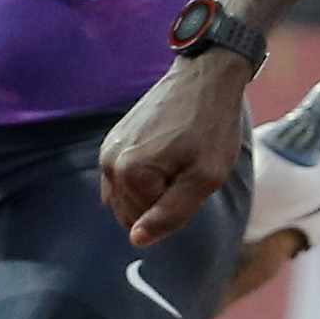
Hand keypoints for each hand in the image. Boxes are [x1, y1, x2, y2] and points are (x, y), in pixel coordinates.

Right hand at [99, 51, 250, 247]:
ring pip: (125, 197)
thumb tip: (136, 240)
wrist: (205, 78)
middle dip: (159, 202)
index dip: (175, 208)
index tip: (192, 180)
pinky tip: (167, 154)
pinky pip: (123, 178)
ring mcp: (108, 149)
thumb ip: (171, 213)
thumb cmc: (211, 128)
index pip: (144, 223)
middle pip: (129, 212)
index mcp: (129, 174)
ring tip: (178, 163)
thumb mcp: (205, 178)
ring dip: (151, 190)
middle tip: (186, 173)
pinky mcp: (114, 139)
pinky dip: (144, 176)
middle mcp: (109, 162)